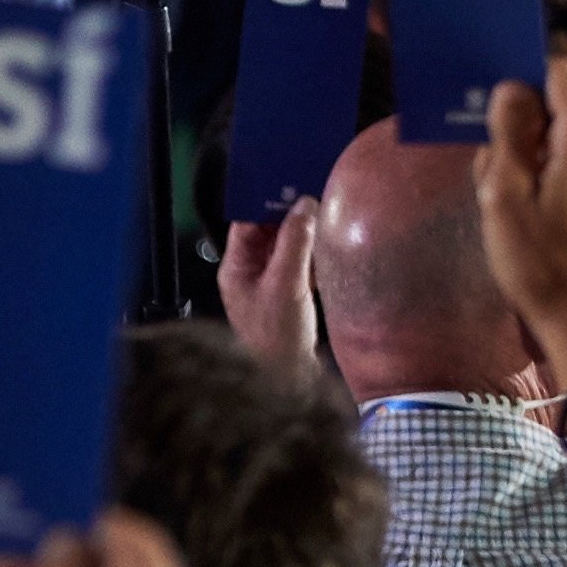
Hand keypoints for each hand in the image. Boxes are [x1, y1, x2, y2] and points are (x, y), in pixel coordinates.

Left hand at [217, 199, 322, 367]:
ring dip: (305, 236)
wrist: (289, 382)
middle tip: (316, 197)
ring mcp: (269, 286)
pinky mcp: (288, 297)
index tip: (291, 184)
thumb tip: (303, 205)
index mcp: (236, 268)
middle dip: (291, 217)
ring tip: (326, 218)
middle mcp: (249, 274)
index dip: (267, 202)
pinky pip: (299, 267)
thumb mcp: (286, 284)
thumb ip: (294, 243)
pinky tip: (329, 249)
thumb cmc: (277, 338)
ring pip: (286, 248)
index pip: (247, 222)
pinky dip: (313, 257)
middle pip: (269, 233)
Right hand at [476, 51, 566, 375]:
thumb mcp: (507, 199)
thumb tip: (510, 90)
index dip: (522, 70)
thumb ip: (508, 137)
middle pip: (559, 105)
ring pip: (562, 138)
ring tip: (499, 196)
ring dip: (526, 154)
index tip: (488, 88)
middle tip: (484, 159)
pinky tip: (520, 212)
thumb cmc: (545, 269)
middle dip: (517, 121)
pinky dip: (543, 174)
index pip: (561, 71)